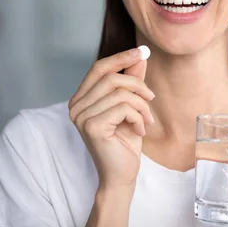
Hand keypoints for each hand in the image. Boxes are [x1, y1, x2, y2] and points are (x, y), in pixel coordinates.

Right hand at [68, 47, 154, 189]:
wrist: (121, 174)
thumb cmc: (125, 141)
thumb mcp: (131, 105)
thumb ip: (131, 80)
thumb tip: (140, 55)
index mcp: (81, 98)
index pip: (99, 68)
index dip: (120, 58)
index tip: (141, 52)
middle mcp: (76, 106)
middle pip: (111, 77)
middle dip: (138, 85)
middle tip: (151, 99)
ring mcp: (81, 116)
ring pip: (120, 93)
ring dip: (141, 106)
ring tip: (146, 121)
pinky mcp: (92, 127)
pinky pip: (123, 108)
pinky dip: (138, 117)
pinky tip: (139, 131)